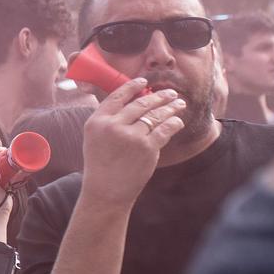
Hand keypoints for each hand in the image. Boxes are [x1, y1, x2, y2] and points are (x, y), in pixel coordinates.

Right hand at [80, 81, 187, 204]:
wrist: (106, 191)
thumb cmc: (101, 165)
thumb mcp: (94, 138)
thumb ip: (108, 120)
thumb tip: (130, 102)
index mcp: (97, 121)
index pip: (117, 96)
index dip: (133, 86)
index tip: (145, 82)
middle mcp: (113, 125)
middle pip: (141, 103)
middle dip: (159, 97)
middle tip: (170, 93)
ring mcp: (131, 136)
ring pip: (155, 115)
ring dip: (170, 108)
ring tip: (179, 104)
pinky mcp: (147, 147)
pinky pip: (164, 130)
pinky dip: (173, 123)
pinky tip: (178, 121)